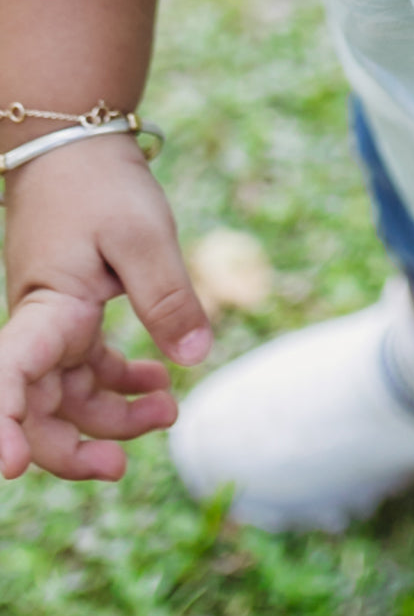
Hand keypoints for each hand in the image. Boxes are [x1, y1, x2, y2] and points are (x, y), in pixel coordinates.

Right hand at [0, 136, 211, 480]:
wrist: (78, 146)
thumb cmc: (101, 185)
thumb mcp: (145, 237)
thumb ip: (168, 298)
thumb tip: (193, 361)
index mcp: (44, 310)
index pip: (9, 377)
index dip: (1, 425)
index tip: (11, 468)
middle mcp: (39, 327)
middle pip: (36, 409)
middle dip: (70, 449)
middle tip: (119, 467)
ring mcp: (54, 327)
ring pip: (67, 397)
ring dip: (111, 418)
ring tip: (168, 415)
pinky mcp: (73, 318)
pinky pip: (88, 370)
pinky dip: (121, 384)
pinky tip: (161, 383)